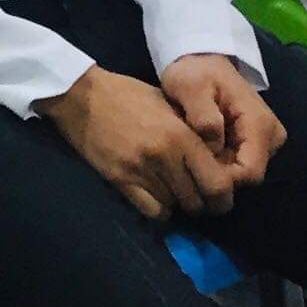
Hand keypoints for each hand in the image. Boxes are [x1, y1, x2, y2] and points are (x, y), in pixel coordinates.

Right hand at [39, 65, 237, 221]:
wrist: (82, 97)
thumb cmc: (128, 95)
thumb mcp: (168, 104)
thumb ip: (192, 131)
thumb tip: (215, 158)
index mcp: (181, 136)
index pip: (217, 183)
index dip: (224, 197)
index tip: (221, 197)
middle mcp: (165, 157)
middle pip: (198, 201)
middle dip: (203, 203)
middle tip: (199, 197)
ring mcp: (141, 171)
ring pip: (176, 207)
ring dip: (178, 203)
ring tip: (174, 191)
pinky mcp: (121, 181)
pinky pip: (152, 211)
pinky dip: (159, 209)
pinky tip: (156, 196)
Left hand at [160, 54, 284, 191]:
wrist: (202, 59)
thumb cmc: (195, 72)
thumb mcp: (190, 87)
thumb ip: (203, 116)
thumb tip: (214, 146)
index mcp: (260, 124)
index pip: (250, 172)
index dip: (222, 178)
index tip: (195, 167)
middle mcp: (271, 136)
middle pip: (247, 175)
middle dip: (218, 172)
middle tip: (189, 156)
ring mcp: (266, 140)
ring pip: (242, 171)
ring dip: (217, 166)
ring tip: (193, 148)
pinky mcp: (257, 141)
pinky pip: (239, 162)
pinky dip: (219, 159)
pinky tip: (200, 146)